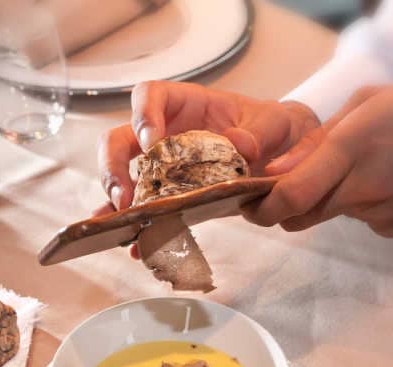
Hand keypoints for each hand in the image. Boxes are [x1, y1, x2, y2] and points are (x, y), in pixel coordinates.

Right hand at [96, 80, 319, 211]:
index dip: (142, 115)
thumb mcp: (274, 123)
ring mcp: (159, 165)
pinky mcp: (166, 194)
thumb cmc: (269, 128)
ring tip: (123, 221)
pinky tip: (134, 245)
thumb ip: (261, 131)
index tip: (151, 142)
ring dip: (115, 199)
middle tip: (123, 194)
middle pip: (117, 139)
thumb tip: (242, 145)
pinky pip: (140, 207)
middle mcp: (163, 133)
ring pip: (120, 175)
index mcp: (184, 105)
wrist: (280, 155)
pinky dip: (133, 225)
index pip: (148, 96)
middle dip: (112, 166)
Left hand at [242, 82, 392, 236]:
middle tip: (283, 191)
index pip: (290, 195)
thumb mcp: (372, 101)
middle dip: (283, 208)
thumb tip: (284, 167)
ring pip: (333, 216)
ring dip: (329, 200)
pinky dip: (362, 205)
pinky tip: (388, 182)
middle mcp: (361, 190)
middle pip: (300, 216)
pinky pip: (363, 220)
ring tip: (360, 171)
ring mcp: (380, 215)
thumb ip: (323, 136)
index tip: (249, 205)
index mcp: (351, 151)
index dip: (262, 208)